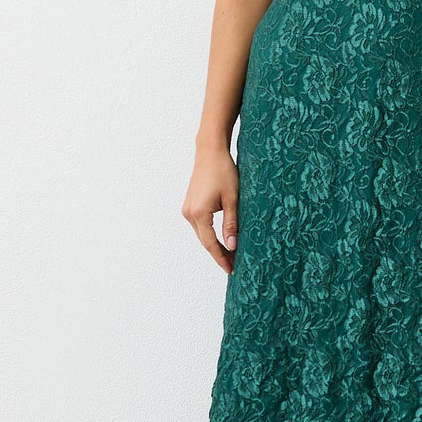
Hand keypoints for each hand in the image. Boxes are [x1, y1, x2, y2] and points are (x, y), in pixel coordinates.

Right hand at [183, 144, 239, 273]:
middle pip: (205, 241)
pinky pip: (200, 225)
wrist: (210, 152)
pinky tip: (221, 239)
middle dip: (219, 254)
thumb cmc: (223, 171)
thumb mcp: (233, 199)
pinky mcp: (190, 205)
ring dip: (214, 244)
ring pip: (202, 234)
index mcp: (199, 213)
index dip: (221, 258)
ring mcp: (187, 209)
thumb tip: (232, 246)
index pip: (211, 243)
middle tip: (234, 266)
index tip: (231, 270)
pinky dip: (210, 234)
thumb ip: (231, 224)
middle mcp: (189, 213)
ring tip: (230, 255)